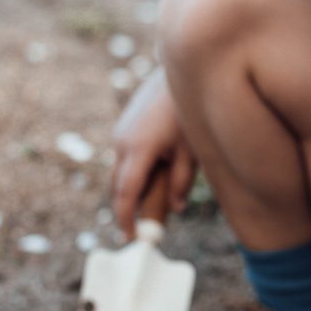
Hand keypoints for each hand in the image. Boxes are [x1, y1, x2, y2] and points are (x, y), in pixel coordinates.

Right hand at [111, 67, 195, 239]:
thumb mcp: (191, 149)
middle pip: (119, 186)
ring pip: (122, 172)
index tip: (131, 239)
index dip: (127, 219)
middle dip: (129, 208)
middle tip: (143, 227)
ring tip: (156, 198)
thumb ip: (182, 181)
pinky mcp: (125, 126)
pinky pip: (126, 157)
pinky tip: (158, 170)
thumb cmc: (188, 112)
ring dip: (134, 188)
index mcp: (138, 150)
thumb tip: (177, 208)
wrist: (178, 72)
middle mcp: (122, 142)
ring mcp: (120, 133)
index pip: (126, 194)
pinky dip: (136, 171)